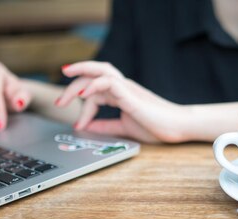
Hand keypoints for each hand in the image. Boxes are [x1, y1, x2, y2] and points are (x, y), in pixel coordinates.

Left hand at [57, 61, 188, 143]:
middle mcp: (122, 87)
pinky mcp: (130, 94)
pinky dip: (93, 85)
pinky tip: (84, 96)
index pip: (95, 92)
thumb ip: (106, 126)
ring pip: (99, 71)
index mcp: (121, 94)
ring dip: (80, 74)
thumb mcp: (125, 128)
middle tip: (60, 100)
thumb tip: (87, 127)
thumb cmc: (157, 126)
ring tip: (66, 81)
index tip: (79, 126)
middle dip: (73, 81)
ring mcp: (126, 88)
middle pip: (93, 73)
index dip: (82, 108)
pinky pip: (108, 82)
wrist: (178, 127)